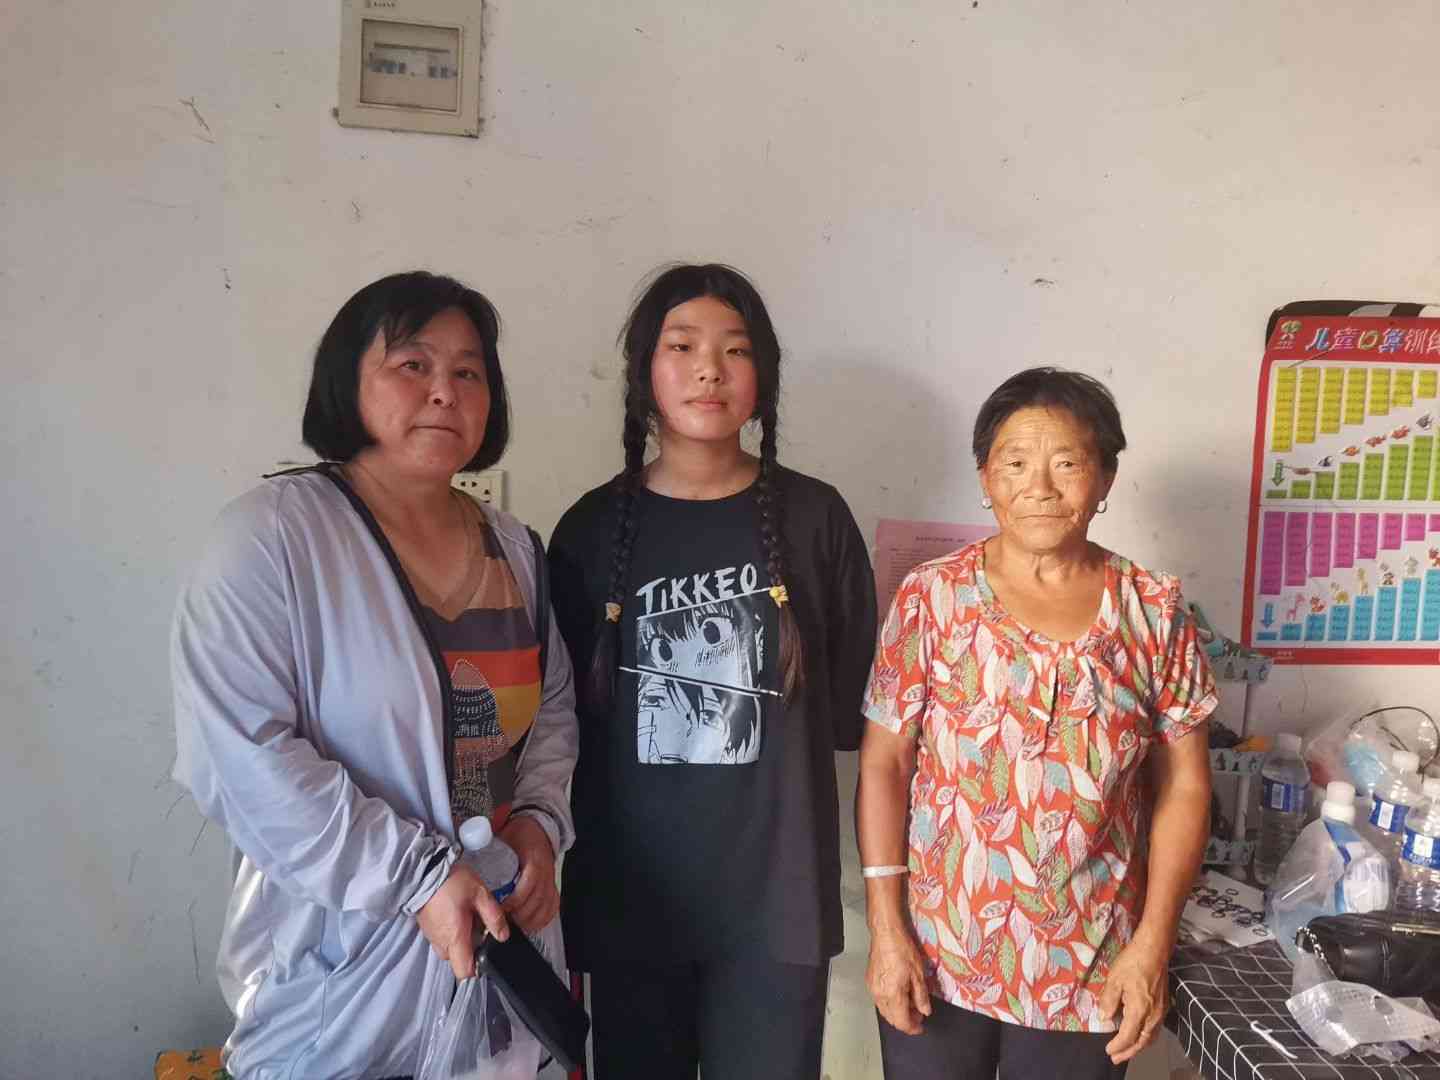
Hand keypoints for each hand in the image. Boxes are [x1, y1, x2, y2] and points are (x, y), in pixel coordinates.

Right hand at [417, 863, 508, 979]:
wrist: (423, 870)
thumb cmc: (450, 881)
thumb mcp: (480, 895)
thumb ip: (494, 917)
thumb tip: (503, 936)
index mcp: (455, 938)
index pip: (464, 973)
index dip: (477, 969)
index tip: (486, 953)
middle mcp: (441, 943)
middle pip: (459, 960)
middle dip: (472, 947)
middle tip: (479, 925)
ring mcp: (432, 937)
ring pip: (451, 949)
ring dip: (461, 938)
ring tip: (467, 915)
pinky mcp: (427, 929)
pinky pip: (442, 938)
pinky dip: (451, 931)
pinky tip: (456, 912)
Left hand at [499, 815, 558, 933]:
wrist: (538, 829)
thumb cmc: (520, 835)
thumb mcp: (505, 840)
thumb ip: (492, 853)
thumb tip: (474, 869)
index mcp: (534, 860)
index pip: (529, 884)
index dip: (515, 900)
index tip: (502, 908)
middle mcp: (545, 872)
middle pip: (537, 900)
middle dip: (520, 915)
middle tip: (504, 921)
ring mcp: (550, 881)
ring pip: (546, 906)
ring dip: (531, 920)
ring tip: (515, 925)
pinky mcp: (553, 887)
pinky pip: (553, 906)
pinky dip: (543, 919)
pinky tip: (531, 925)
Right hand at [867, 925, 932, 1034]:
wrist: (886, 933)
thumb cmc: (902, 949)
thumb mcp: (918, 973)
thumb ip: (922, 996)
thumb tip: (925, 1010)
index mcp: (893, 994)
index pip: (901, 1022)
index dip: (912, 1028)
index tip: (920, 1027)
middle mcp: (880, 994)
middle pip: (891, 1019)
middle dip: (906, 1020)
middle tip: (918, 1014)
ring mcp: (872, 988)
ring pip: (884, 1011)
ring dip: (897, 1012)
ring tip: (910, 1003)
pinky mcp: (869, 981)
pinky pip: (879, 1000)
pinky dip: (890, 1003)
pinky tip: (899, 994)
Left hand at [1100, 934, 1168, 1063]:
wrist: (1154, 950)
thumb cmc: (1133, 962)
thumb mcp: (1114, 980)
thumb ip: (1108, 1001)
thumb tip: (1104, 1017)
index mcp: (1139, 1011)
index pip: (1128, 1037)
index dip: (1117, 1046)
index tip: (1108, 1051)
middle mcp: (1153, 1015)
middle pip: (1141, 1042)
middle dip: (1128, 1052)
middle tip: (1116, 1058)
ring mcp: (1161, 1011)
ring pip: (1150, 1037)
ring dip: (1138, 1046)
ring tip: (1127, 1050)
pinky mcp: (1163, 1005)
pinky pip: (1155, 1029)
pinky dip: (1145, 1037)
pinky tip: (1139, 1034)